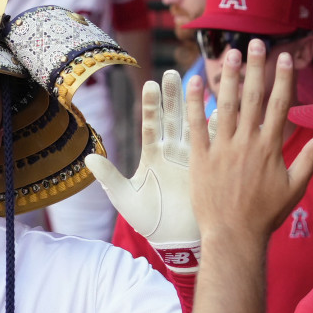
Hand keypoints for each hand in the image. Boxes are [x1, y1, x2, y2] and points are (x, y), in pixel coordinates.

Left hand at [87, 70, 200, 273]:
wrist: (174, 239)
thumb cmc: (148, 219)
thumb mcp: (124, 197)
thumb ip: (108, 177)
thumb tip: (87, 159)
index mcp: (153, 155)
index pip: (151, 124)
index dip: (151, 106)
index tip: (151, 85)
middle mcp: (173, 151)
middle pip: (173, 117)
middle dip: (173, 95)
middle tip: (173, 73)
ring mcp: (192, 157)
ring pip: (195, 124)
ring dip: (197, 104)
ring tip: (199, 81)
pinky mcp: (207, 166)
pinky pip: (214, 143)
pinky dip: (219, 127)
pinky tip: (224, 109)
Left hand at [186, 41, 312, 246]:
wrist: (233, 235)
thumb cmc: (264, 215)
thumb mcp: (294, 187)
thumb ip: (310, 159)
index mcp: (270, 147)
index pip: (279, 104)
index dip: (281, 78)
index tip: (283, 57)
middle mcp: (247, 142)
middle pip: (252, 97)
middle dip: (254, 68)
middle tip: (254, 42)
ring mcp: (222, 150)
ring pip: (225, 105)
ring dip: (227, 77)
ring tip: (228, 54)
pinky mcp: (200, 159)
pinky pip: (196, 126)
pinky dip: (194, 104)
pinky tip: (192, 82)